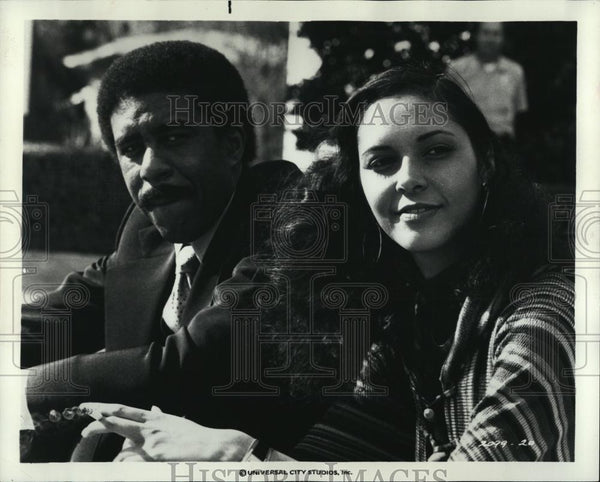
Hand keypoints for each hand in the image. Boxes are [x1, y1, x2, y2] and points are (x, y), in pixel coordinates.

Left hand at [80, 402, 254, 461]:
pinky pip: (133, 460)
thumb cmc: (195, 436)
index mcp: (154, 418)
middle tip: (83, 427)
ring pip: (122, 441)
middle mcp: (151, 426)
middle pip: (118, 419)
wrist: (213, 445)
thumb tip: (154, 409)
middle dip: (97, 421)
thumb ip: (161, 417)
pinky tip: (120, 466)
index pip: (124, 410)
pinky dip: (125, 464)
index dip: (105, 408)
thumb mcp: (175, 422)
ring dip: (112, 448)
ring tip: (99, 451)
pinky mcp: (156, 454)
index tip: (89, 407)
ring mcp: (153, 440)